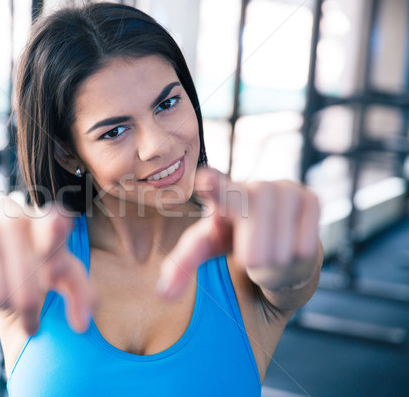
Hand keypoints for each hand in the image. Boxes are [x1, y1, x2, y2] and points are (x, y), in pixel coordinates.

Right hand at [0, 199, 94, 334]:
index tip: (53, 270)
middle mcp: (16, 219)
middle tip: (32, 320)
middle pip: (27, 290)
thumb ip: (80, 293)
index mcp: (48, 222)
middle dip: (30, 311)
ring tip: (8, 302)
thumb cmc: (37, 252)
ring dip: (3, 307)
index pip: (55, 227)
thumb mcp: (64, 267)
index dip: (55, 244)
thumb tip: (80, 324)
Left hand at [157, 167, 320, 298]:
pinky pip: (305, 240)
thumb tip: (163, 294)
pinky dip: (296, 254)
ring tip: (269, 256)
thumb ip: (183, 266)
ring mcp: (284, 189)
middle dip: (253, 248)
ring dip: (274, 257)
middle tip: (250, 261)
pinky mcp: (310, 199)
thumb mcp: (206, 250)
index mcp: (222, 196)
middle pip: (254, 220)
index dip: (215, 186)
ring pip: (281, 234)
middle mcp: (254, 187)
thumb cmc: (235, 243)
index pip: (218, 189)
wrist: (277, 243)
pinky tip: (290, 250)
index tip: (205, 179)